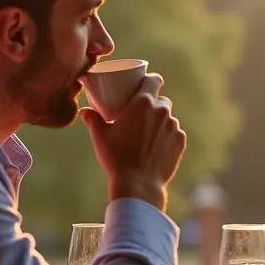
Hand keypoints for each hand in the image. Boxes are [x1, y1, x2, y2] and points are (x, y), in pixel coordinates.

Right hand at [81, 73, 185, 210]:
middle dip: (153, 104)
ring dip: (160, 121)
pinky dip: (167, 136)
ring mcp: (173, 126)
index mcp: (143, 103)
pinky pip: (174, 133)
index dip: (150, 80)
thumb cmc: (116, 158)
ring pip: (168, 118)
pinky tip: (156, 145)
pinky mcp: (180, 141)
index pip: (154, 80)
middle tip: (141, 115)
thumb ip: (93, 120)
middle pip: (161, 100)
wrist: (138, 184)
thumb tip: (85, 111)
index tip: (145, 84)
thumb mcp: (101, 137)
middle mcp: (162, 111)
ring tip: (147, 134)